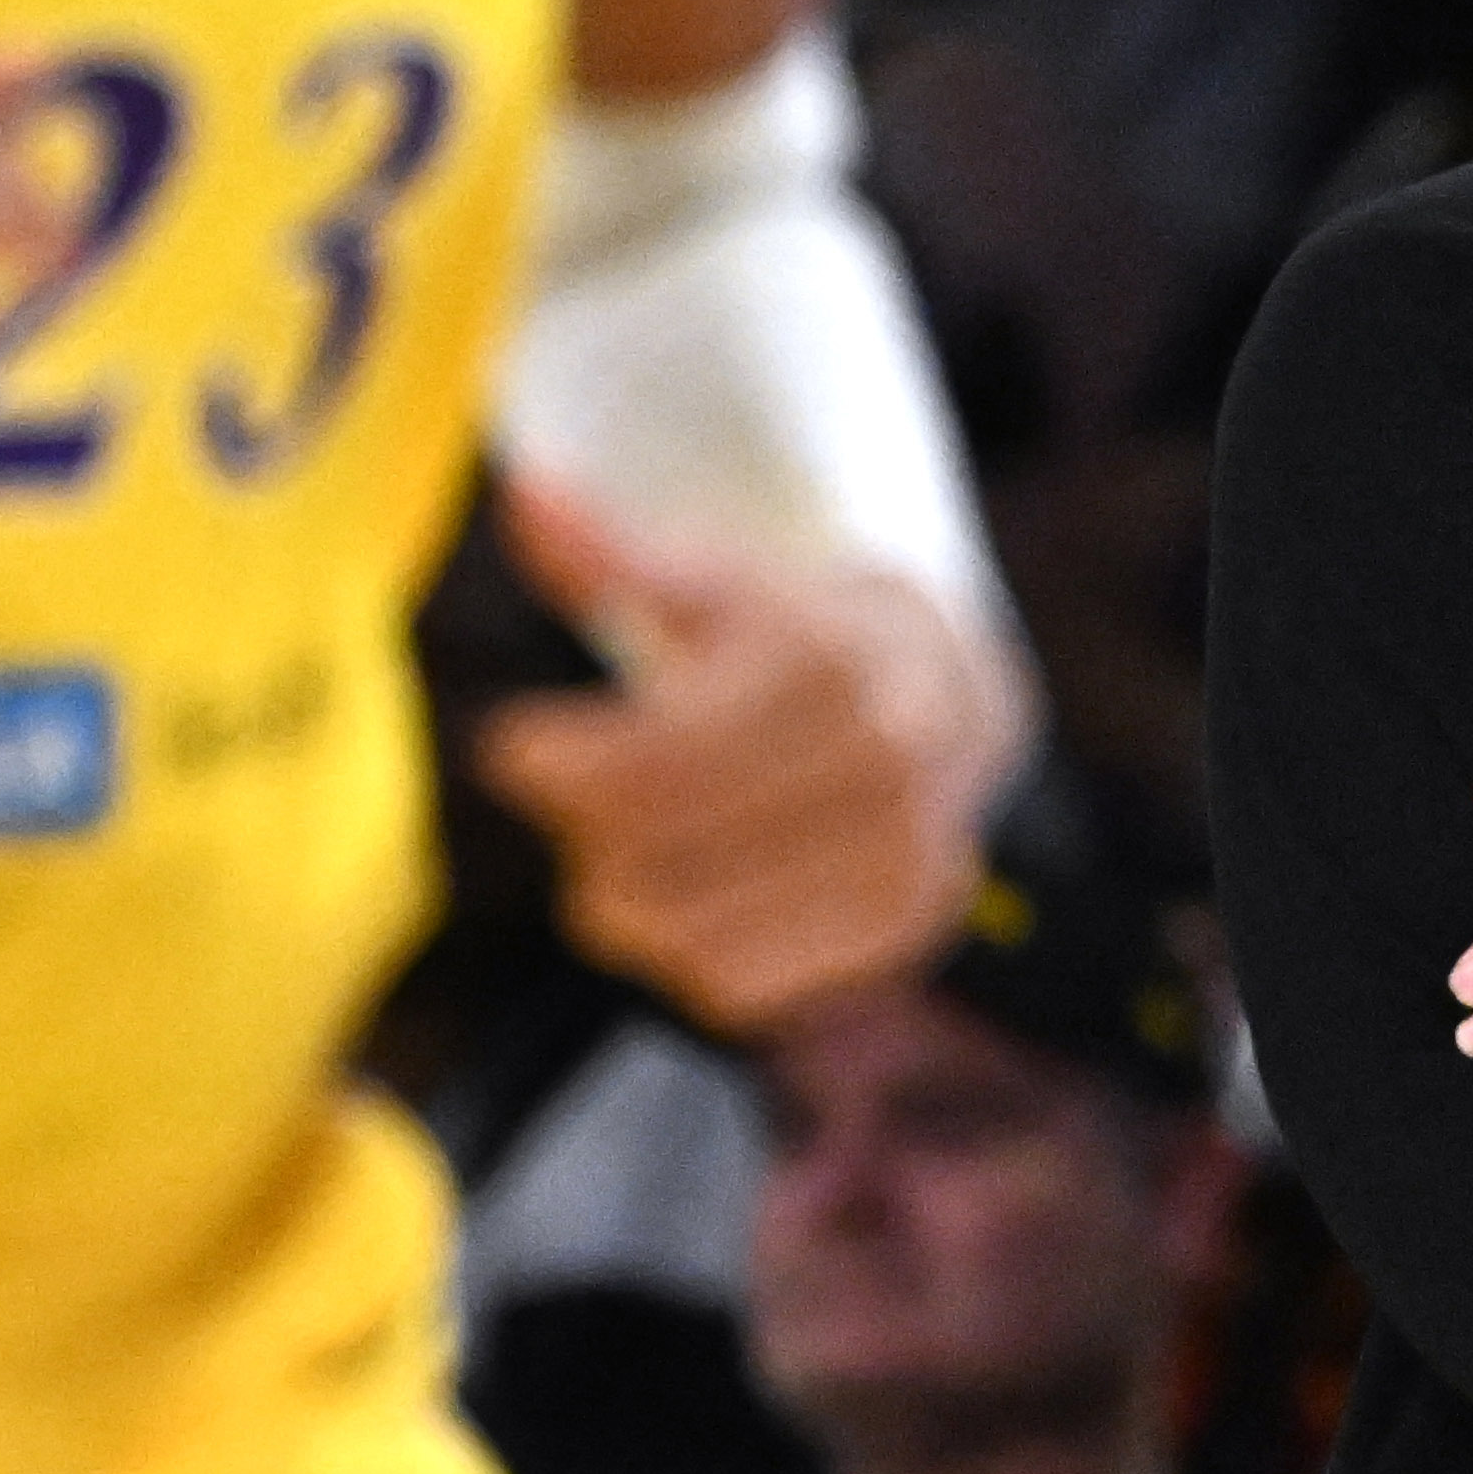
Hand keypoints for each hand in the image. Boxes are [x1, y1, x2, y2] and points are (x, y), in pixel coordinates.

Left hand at [473, 479, 1026, 1033]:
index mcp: (832, 662)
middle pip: (663, 847)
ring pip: (689, 933)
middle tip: (570, 804)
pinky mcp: (905, 929)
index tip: (511, 748)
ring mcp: (907, 855)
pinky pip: (739, 985)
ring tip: (617, 859)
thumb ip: (616, 554)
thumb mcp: (720, 582)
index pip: (656, 757)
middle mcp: (885, 763)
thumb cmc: (806, 633)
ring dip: (623, 903)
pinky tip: (688, 898)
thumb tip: (523, 488)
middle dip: (585, 831)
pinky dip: (685, 953)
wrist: (961, 695)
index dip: (556, 762)